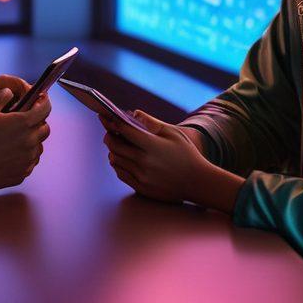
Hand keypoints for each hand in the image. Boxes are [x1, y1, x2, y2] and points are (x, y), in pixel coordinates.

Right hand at [0, 87, 51, 196]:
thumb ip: (1, 96)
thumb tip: (10, 92)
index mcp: (23, 123)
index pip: (45, 108)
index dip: (44, 101)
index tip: (40, 99)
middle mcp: (29, 142)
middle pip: (45, 129)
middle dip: (39, 122)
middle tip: (26, 120)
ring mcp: (26, 160)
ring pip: (38, 147)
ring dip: (32, 140)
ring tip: (16, 138)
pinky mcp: (21, 174)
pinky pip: (30, 162)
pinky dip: (25, 156)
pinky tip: (11, 153)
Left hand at [100, 111, 242, 211]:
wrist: (198, 182)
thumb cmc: (186, 154)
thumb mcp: (173, 133)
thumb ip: (152, 123)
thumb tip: (133, 113)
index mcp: (152, 146)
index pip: (125, 131)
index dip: (113, 122)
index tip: (104, 116)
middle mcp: (144, 163)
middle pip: (116, 147)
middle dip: (109, 136)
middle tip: (109, 130)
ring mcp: (142, 177)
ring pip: (116, 161)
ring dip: (112, 150)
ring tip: (115, 143)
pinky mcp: (142, 188)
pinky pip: (121, 174)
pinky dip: (118, 164)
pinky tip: (121, 158)